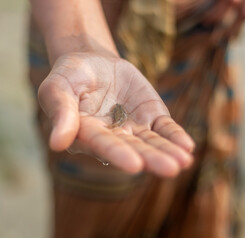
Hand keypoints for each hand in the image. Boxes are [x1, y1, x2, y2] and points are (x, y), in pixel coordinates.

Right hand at [38, 52, 194, 176]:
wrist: (91, 61)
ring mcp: (133, 127)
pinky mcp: (150, 115)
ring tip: (184, 162)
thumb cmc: (69, 75)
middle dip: (151, 158)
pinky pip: (164, 127)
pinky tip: (187, 147)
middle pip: (133, 148)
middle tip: (170, 169)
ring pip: (151, 142)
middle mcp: (112, 136)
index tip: (135, 166)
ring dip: (167, 151)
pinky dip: (175, 136)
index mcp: (87, 133)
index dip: (118, 153)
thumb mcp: (57, 87)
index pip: (103, 144)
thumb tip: (57, 144)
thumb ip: (60, 112)